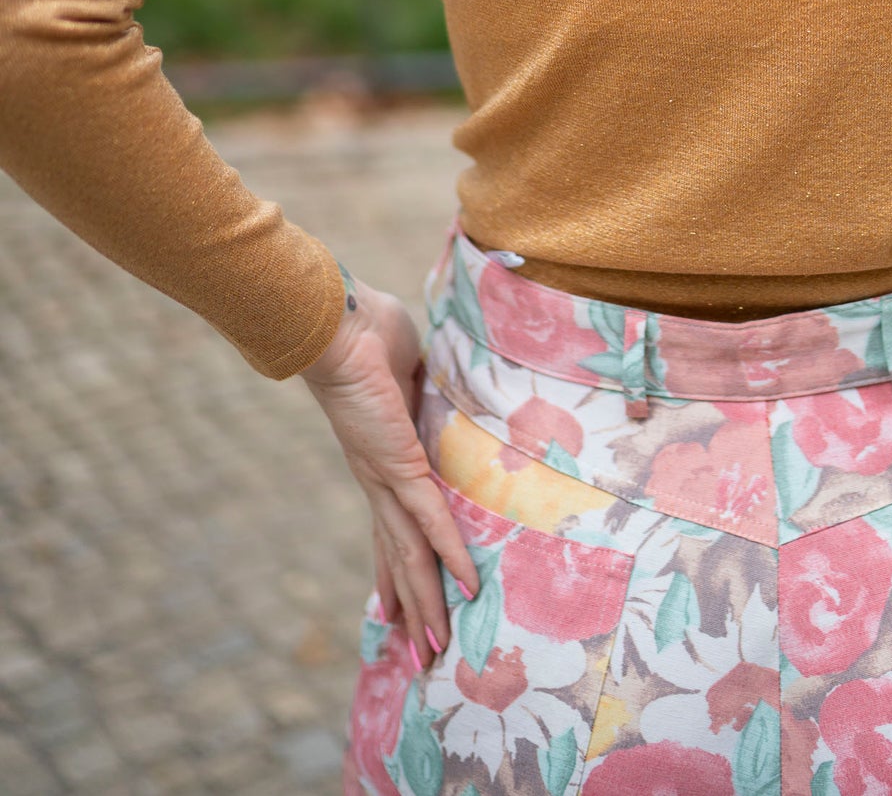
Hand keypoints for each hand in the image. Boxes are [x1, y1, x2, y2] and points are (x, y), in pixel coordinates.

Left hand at [300, 267, 479, 670]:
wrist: (336, 323)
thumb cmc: (366, 331)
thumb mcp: (406, 368)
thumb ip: (421, 383)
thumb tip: (434, 373)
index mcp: (379, 459)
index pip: (389, 526)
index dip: (396, 569)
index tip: (396, 609)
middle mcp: (378, 481)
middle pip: (397, 556)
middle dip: (410, 608)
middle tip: (421, 656)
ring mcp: (387, 478)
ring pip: (411, 554)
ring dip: (427, 603)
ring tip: (436, 649)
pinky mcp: (400, 467)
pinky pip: (431, 519)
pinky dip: (451, 553)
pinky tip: (469, 584)